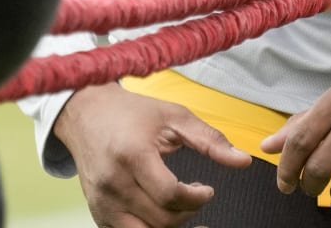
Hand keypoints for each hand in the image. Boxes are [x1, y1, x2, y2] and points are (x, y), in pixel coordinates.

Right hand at [53, 83, 251, 227]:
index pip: (170, 195)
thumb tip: (244, 161)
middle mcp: (113, 183)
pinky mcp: (97, 213)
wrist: (86, 114)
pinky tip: (162, 214)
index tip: (207, 189)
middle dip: (188, 213)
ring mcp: (102, 203)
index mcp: (132, 156)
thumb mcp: (174, 116)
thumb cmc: (132, 113)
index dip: (197, 198)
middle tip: (196, 196)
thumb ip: (210, 140)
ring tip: (181, 207)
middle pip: (160, 219)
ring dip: (170, 227)